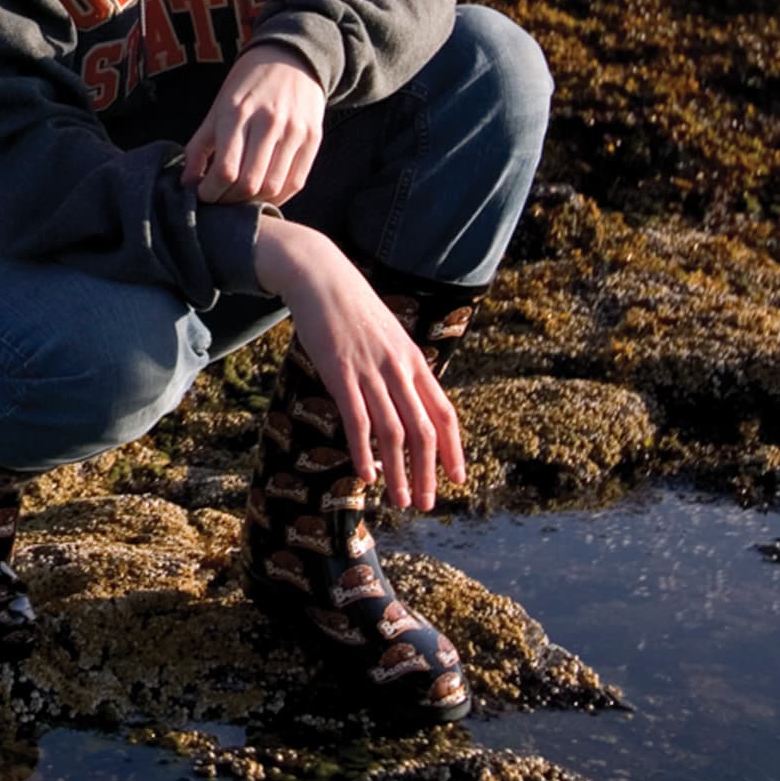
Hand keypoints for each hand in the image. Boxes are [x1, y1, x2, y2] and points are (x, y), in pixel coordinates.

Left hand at [180, 43, 324, 205]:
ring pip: (273, 187)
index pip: (225, 169)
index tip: (202, 194)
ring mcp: (294, 132)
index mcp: (237, 113)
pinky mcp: (313, 138)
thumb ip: (198, 147)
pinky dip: (277, 198)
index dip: (210, 192)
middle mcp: (268, 122)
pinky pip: (295, 182)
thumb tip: (185, 184)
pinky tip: (262, 196)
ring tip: (239, 199)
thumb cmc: (247, 85)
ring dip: (253, 203)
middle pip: (250, 183)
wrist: (292, 58)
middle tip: (219, 201)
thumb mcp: (217, 108)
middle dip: (229, 201)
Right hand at [252, 215, 465, 510]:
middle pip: (424, 432)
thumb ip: (400, 369)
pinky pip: (358, 421)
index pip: (445, 414)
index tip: (457, 480)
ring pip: (394, 433)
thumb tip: (408, 402)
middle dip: (428, 473)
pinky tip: (365, 475)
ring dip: (399, 473)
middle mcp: (400, 369)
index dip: (454, 451)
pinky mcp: (341, 374)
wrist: (322, 276)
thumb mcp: (388, 337)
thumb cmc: (353, 308)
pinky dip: (364, 452)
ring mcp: (371, 372)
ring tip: (400, 501)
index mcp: (415, 361)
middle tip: (426, 503)